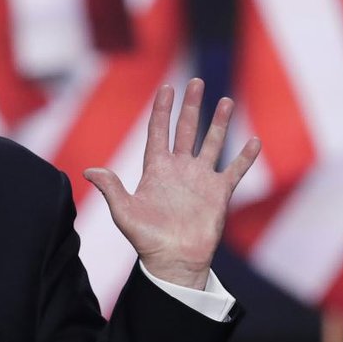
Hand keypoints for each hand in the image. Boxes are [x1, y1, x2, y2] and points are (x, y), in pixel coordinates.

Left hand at [83, 78, 260, 289]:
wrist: (173, 260)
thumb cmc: (145, 238)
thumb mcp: (123, 211)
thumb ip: (110, 188)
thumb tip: (89, 171)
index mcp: (156, 169)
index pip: (158, 131)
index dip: (162, 110)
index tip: (166, 87)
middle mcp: (179, 169)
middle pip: (185, 130)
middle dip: (191, 106)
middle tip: (195, 82)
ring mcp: (200, 179)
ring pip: (212, 143)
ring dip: (219, 122)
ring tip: (226, 100)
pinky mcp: (219, 193)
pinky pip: (234, 170)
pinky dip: (245, 156)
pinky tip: (254, 141)